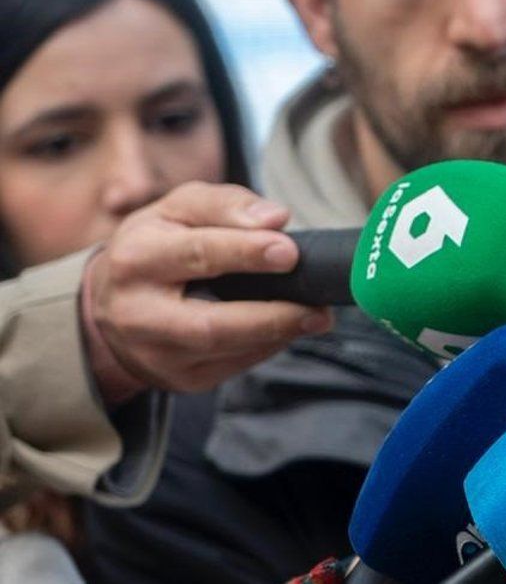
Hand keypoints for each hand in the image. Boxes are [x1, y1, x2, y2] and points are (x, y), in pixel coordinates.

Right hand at [81, 182, 330, 400]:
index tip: (290, 251)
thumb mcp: (177, 210)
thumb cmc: (154, 246)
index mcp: (134, 260)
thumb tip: (275, 218)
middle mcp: (137, 313)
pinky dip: (268, 346)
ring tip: (315, 316)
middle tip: (317, 306)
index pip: (196, 255)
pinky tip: (286, 329)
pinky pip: (236, 365)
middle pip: (210, 323)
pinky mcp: (180, 379)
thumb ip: (225, 205)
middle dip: (270, 316)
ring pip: (227, 350)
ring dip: (279, 333)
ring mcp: (157, 354)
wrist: (110, 304)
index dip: (245, 253)